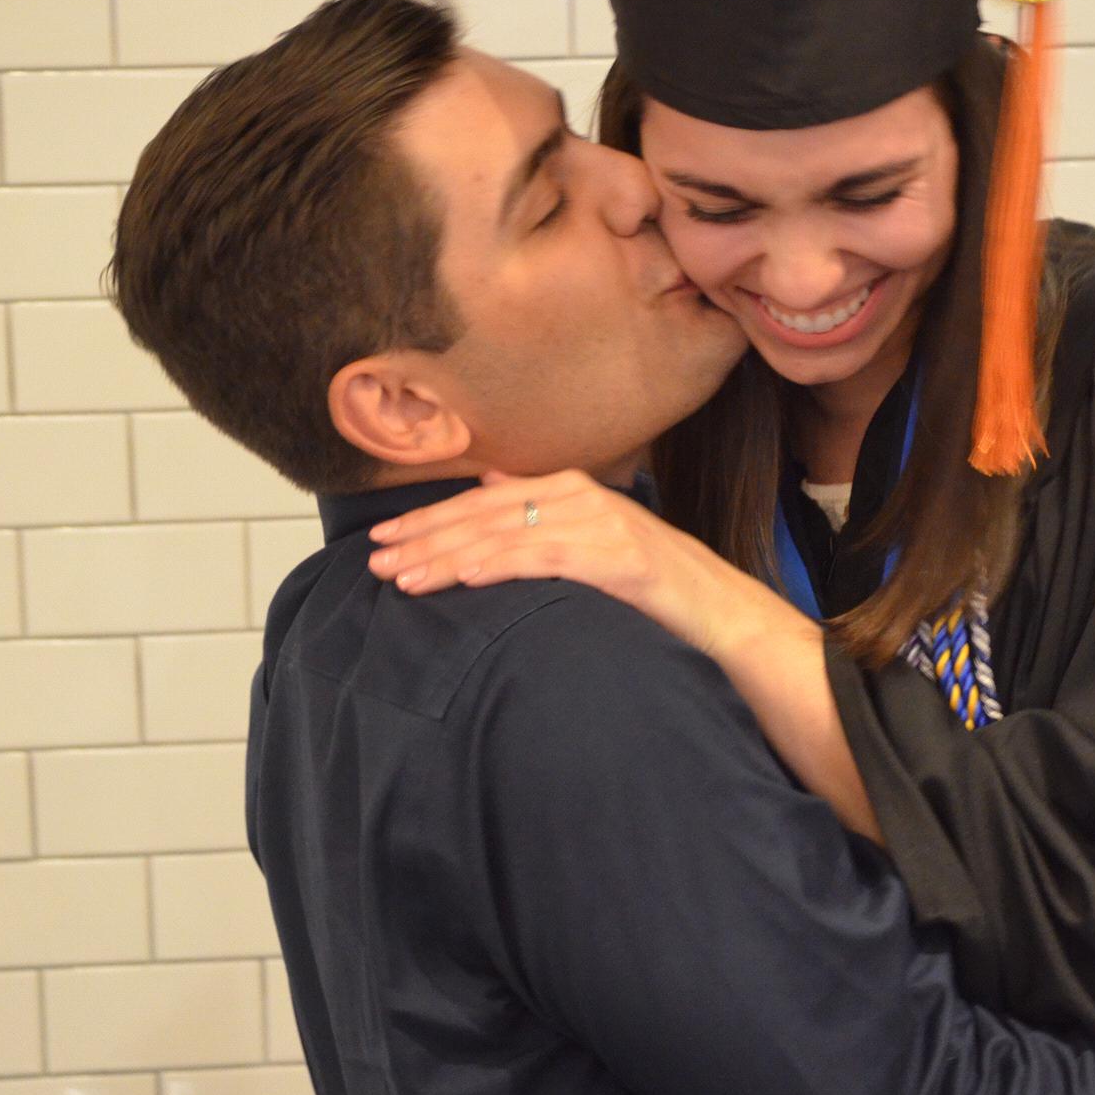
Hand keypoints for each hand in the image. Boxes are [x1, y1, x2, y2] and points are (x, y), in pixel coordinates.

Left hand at [367, 469, 759, 663]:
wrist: (719, 611)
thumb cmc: (650, 584)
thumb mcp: (592, 538)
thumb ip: (542, 511)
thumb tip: (492, 482)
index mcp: (568, 489)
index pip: (482, 501)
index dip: (429, 520)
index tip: (384, 540)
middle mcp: (580, 496)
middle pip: (485, 515)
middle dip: (425, 539)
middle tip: (376, 561)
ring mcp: (600, 524)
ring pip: (506, 537)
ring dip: (448, 558)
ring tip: (404, 578)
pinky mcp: (617, 557)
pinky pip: (547, 558)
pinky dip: (502, 565)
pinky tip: (465, 578)